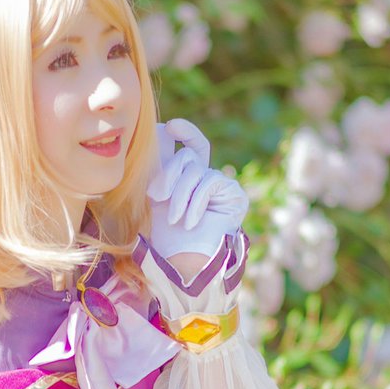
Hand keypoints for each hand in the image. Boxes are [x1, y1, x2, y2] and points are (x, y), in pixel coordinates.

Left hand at [147, 118, 247, 258]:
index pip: (190, 144)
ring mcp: (220, 185)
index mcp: (187, 177)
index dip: (185, 131)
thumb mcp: (158, 197)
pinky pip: (209, 182)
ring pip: (195, 169)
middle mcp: (205, 177)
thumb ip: (160, 168)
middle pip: (188, 155)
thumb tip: (160, 129)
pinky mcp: (233, 194)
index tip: (170, 127)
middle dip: (168, 174)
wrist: (185, 261)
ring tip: (175, 219)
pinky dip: (195, 203)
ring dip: (180, 196)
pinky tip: (189, 221)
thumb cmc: (168, 236)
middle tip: (156, 197)